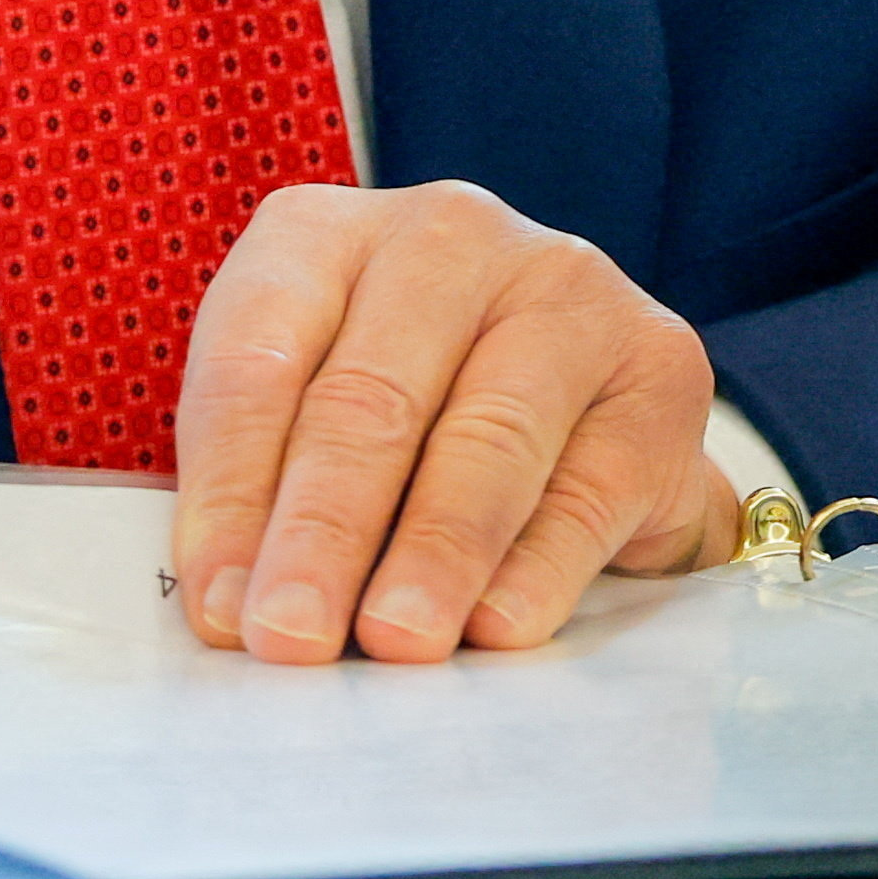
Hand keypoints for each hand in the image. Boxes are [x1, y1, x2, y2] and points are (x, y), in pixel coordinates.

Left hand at [169, 180, 745, 665]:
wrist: (582, 425)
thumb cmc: (413, 432)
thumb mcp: (309, 438)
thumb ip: (264, 505)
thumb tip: (232, 610)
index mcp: (325, 237)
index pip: (255, 358)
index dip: (230, 491)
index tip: (220, 605)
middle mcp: (445, 237)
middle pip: (369, 397)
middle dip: (323, 531)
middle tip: (292, 634)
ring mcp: (564, 289)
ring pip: (485, 435)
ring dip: (432, 553)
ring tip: (395, 641)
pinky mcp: (658, 365)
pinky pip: (588, 483)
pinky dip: (538, 566)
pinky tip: (499, 628)